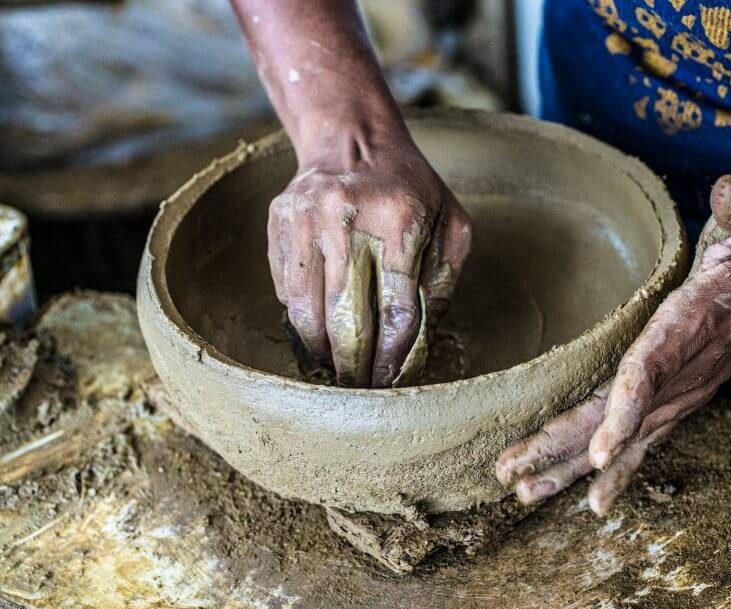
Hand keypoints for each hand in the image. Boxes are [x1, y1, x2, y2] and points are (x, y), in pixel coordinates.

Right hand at [268, 126, 471, 386]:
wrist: (352, 141)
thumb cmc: (410, 190)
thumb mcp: (450, 224)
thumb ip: (441, 282)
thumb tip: (417, 343)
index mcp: (401, 218)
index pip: (396, 308)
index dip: (391, 356)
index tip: (389, 383)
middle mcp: (348, 216)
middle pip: (347, 317)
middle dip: (354, 364)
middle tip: (359, 388)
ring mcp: (307, 219)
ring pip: (307, 311)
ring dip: (321, 352)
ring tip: (334, 369)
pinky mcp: (280, 224)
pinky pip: (286, 291)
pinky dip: (300, 321)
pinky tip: (316, 334)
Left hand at [496, 175, 730, 513]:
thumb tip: (729, 189)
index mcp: (687, 329)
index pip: (651, 373)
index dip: (626, 411)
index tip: (597, 452)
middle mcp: (681, 375)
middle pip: (615, 419)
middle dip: (563, 449)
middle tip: (511, 474)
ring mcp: (677, 396)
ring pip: (621, 440)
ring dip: (569, 466)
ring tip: (523, 491)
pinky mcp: (674, 403)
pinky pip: (640, 444)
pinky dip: (613, 473)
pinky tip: (587, 501)